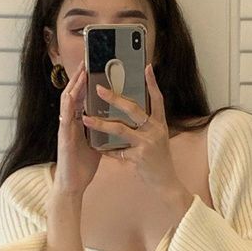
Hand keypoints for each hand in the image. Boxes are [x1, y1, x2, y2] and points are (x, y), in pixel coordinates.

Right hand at [53, 60, 101, 196]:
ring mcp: (65, 129)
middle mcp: (70, 122)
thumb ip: (102, 131)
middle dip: (79, 78)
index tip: (92, 68)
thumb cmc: (83, 165)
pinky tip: (71, 95)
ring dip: (73, 86)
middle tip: (85, 61)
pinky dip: (68, 106)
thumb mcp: (96, 143)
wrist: (74, 184)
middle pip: (74, 95)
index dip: (86, 83)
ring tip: (80, 73)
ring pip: (67, 102)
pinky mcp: (64, 138)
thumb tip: (116, 122)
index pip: (82, 98)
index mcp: (79, 123)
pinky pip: (65, 118)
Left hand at [84, 63, 180, 192]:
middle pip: (134, 109)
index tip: (147, 68)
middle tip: (99, 89)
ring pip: (120, 129)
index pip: (158, 99)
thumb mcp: (157, 138)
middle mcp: (155, 131)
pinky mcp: (139, 157)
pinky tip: (97, 148)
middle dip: (114, 98)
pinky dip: (106, 150)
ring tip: (86, 119)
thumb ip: (146, 125)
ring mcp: (147, 144)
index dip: (152, 83)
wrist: (165, 182)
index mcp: (159, 124)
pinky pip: (117, 151)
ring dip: (101, 123)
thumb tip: (129, 110)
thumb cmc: (158, 159)